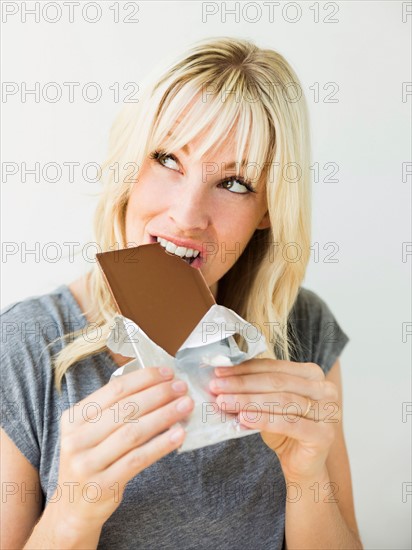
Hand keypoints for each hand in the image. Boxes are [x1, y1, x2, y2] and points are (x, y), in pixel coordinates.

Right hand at [53, 366, 193, 530]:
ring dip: (164, 416)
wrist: (73, 509)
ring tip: (185, 405)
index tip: (168, 373)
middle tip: (182, 387)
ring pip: (134, 432)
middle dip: (159, 394)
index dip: (144, 378)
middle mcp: (76, 439)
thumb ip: (113, 410)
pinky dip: (161, 445)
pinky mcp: (103, 485)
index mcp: (73, 418)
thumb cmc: (90, 461)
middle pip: (126, 409)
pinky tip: (178, 434)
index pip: (114, 389)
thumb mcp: (89, 432)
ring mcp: (88, 463)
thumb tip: (157, 386)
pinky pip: (138, 459)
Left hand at [209, 359, 339, 481]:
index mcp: (312, 374)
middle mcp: (325, 389)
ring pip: (282, 401)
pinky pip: (288, 423)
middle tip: (217, 387)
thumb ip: (255, 388)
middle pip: (276, 382)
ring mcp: (328, 411)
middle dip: (243, 384)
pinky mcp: (324, 434)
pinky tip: (242, 418)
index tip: (219, 372)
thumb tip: (223, 378)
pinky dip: (263, 419)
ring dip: (249, 400)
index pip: (273, 366)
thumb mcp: (269, 403)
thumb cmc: (286, 430)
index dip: (244, 368)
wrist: (302, 465)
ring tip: (225, 402)